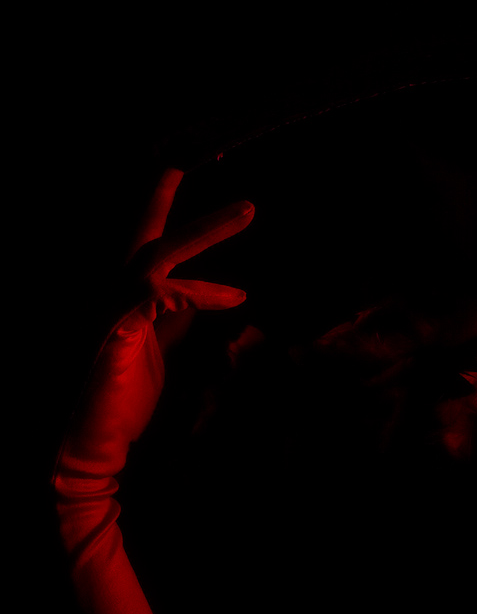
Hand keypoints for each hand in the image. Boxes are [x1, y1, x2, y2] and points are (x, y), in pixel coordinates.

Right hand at [55, 167, 254, 489]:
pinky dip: (199, 291)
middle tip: (229, 184)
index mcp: (121, 297)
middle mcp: (109, 294)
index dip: (159, 207)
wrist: (93, 442)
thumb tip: (191, 301)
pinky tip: (233, 296)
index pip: (144, 243)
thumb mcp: (154, 350)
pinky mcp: (117, 330)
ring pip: (157, 254)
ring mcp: (109, 309)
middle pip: (149, 236)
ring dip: (205, 229)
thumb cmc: (121, 400)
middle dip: (178, 201)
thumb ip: (171, 321)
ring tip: (247, 210)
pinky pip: (160, 295)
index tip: (175, 172)